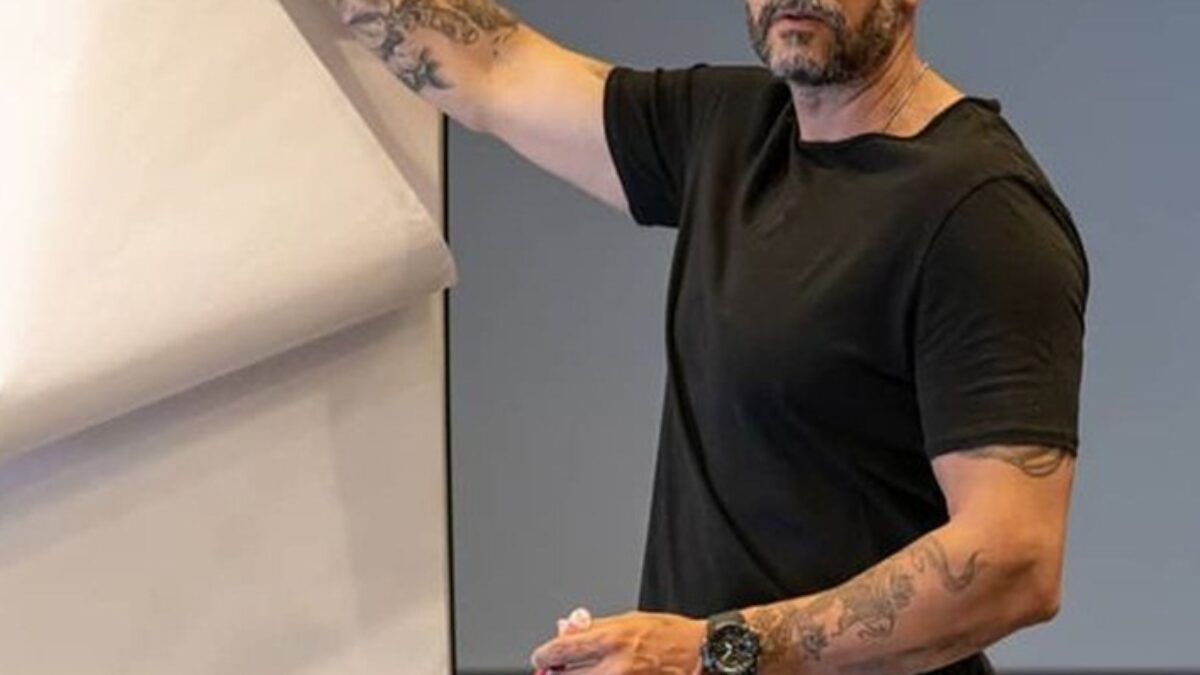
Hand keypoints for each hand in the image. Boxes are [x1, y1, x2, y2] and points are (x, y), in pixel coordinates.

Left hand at [530, 610, 705, 674]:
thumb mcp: (628, 619)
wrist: (699, 654)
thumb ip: (593, 627)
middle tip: (555, 669)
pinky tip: (598, 674)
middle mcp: (616, 665)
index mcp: (612, 638)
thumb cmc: (667, 634)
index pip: (563, 650)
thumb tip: (565, 628)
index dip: (545, 655)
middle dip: (556, 673)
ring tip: (578, 671)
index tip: (542, 657)